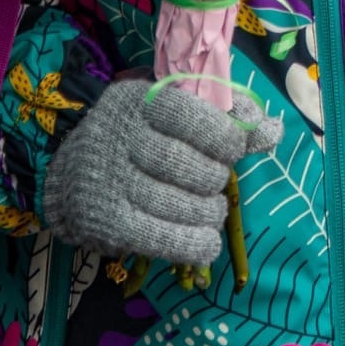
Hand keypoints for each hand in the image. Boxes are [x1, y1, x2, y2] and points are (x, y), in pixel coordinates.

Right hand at [41, 77, 280, 264]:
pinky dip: (193, 244)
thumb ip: (227, 119)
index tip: (232, 150)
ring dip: (209, 214)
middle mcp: (118, 137)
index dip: (227, 139)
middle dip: (216, 179)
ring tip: (209, 210)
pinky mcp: (105, 221)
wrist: (71, 177)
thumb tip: (273, 132)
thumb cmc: (138, 139)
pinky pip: (162, 238)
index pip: (196, 118)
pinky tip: (207, 243)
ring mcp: (109, 181)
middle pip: (194, 167)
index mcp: (138, 101)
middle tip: (212, 182)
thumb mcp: (176, 115)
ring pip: (183, 205)